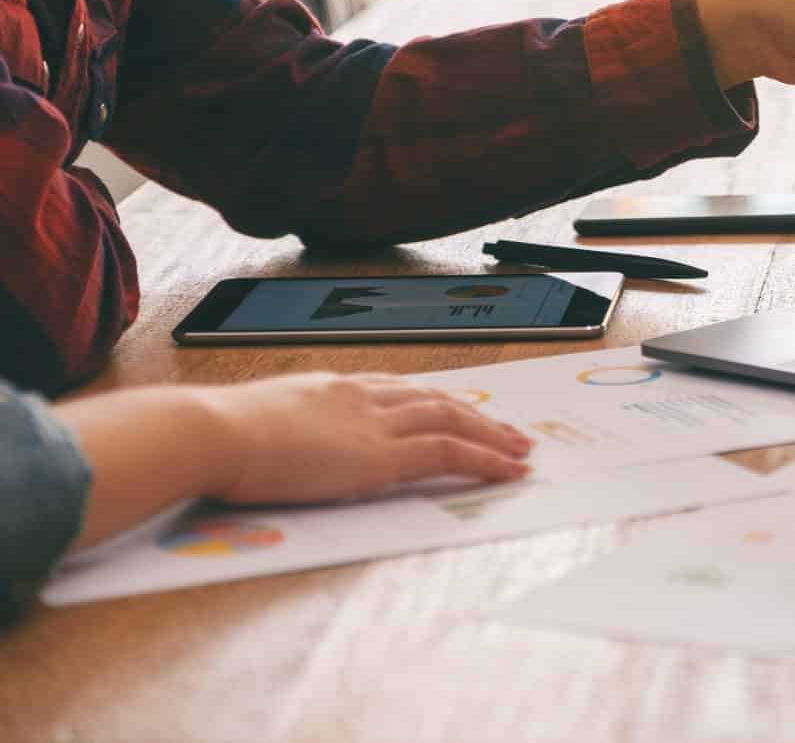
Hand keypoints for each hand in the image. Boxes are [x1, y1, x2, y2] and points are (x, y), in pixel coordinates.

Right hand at [202, 372, 532, 503]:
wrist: (210, 432)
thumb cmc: (212, 435)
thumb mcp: (252, 423)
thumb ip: (278, 429)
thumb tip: (269, 444)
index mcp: (331, 387)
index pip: (397, 389)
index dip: (433, 400)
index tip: (456, 409)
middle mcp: (361, 397)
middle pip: (434, 399)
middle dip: (476, 414)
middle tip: (508, 431)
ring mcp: (374, 423)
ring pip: (452, 419)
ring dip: (492, 435)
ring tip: (520, 451)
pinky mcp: (381, 456)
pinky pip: (449, 452)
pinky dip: (485, 459)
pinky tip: (508, 470)